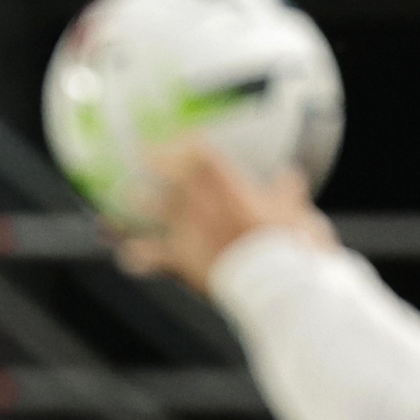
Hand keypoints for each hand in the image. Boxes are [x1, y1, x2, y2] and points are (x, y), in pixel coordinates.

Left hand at [123, 143, 333, 290]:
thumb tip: (290, 175)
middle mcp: (202, 203)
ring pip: (154, 212)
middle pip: (171, 177)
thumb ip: (288, 194)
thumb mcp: (296, 214)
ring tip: (122, 200)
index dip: (187, 144)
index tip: (179, 136)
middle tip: (140, 156)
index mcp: (230, 187)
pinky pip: (152, 258)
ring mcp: (187, 230)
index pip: (202, 155)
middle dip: (154, 165)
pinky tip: (126, 257)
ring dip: (137, 205)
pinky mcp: (180, 259)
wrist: (274, 282)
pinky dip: (138, 257)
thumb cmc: (292, 247)